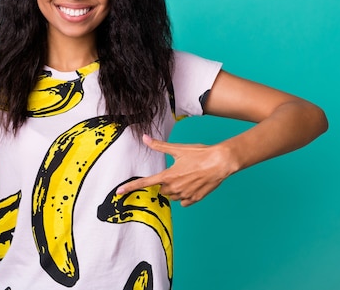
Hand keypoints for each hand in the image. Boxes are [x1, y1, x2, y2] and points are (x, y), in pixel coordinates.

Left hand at [117, 135, 235, 206]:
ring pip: (172, 196)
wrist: (221, 162)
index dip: (130, 187)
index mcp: (168, 175)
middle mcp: (174, 188)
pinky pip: (183, 201)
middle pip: (162, 189)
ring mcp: (185, 195)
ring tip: (187, 176)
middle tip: (177, 172)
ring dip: (175, 189)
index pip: (145, 183)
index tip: (118, 193)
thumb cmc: (200, 154)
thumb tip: (144, 138)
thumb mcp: (178, 149)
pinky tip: (192, 185)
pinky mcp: (194, 199)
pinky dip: (185, 195)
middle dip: (165, 183)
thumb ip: (159, 146)